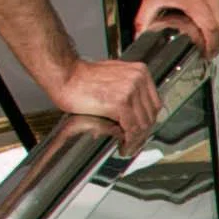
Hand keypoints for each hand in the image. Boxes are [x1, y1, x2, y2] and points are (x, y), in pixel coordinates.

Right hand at [45, 51, 165, 149]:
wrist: (65, 75)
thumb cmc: (82, 78)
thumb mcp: (114, 78)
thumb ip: (129, 91)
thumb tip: (137, 113)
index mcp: (140, 72)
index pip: (154, 104)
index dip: (148, 122)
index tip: (141, 132)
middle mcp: (138, 79)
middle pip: (150, 115)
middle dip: (142, 133)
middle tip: (133, 144)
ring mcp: (131, 90)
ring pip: (143, 124)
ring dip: (136, 140)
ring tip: (127, 147)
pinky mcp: (121, 102)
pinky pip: (132, 128)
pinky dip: (129, 141)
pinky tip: (123, 146)